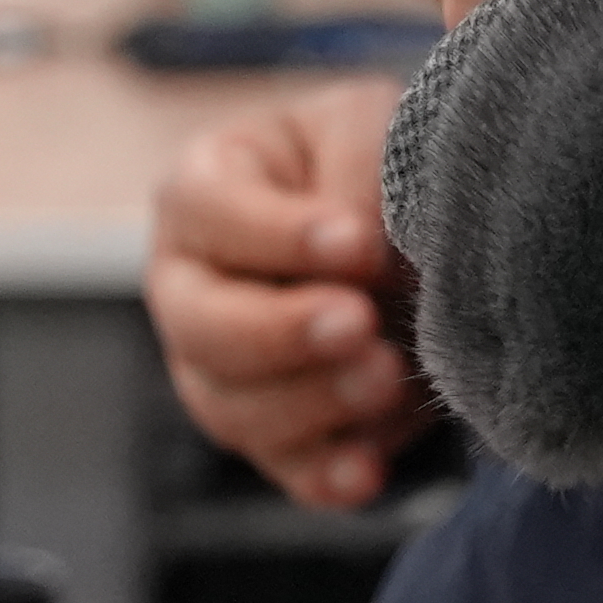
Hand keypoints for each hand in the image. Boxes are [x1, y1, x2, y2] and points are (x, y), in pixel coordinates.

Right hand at [140, 82, 417, 506]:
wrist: (412, 231)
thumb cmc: (371, 160)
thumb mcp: (368, 127)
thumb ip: (357, 168)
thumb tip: (357, 243)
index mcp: (202, 193)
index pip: (211, 215)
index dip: (280, 236)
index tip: (359, 243)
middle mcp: (189, 287)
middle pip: (202, 326)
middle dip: (283, 332)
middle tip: (362, 321)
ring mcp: (220, 370)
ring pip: (234, 408)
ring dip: (312, 403)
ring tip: (389, 376)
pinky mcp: (274, 433)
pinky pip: (284, 467)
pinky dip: (325, 474)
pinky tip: (369, 470)